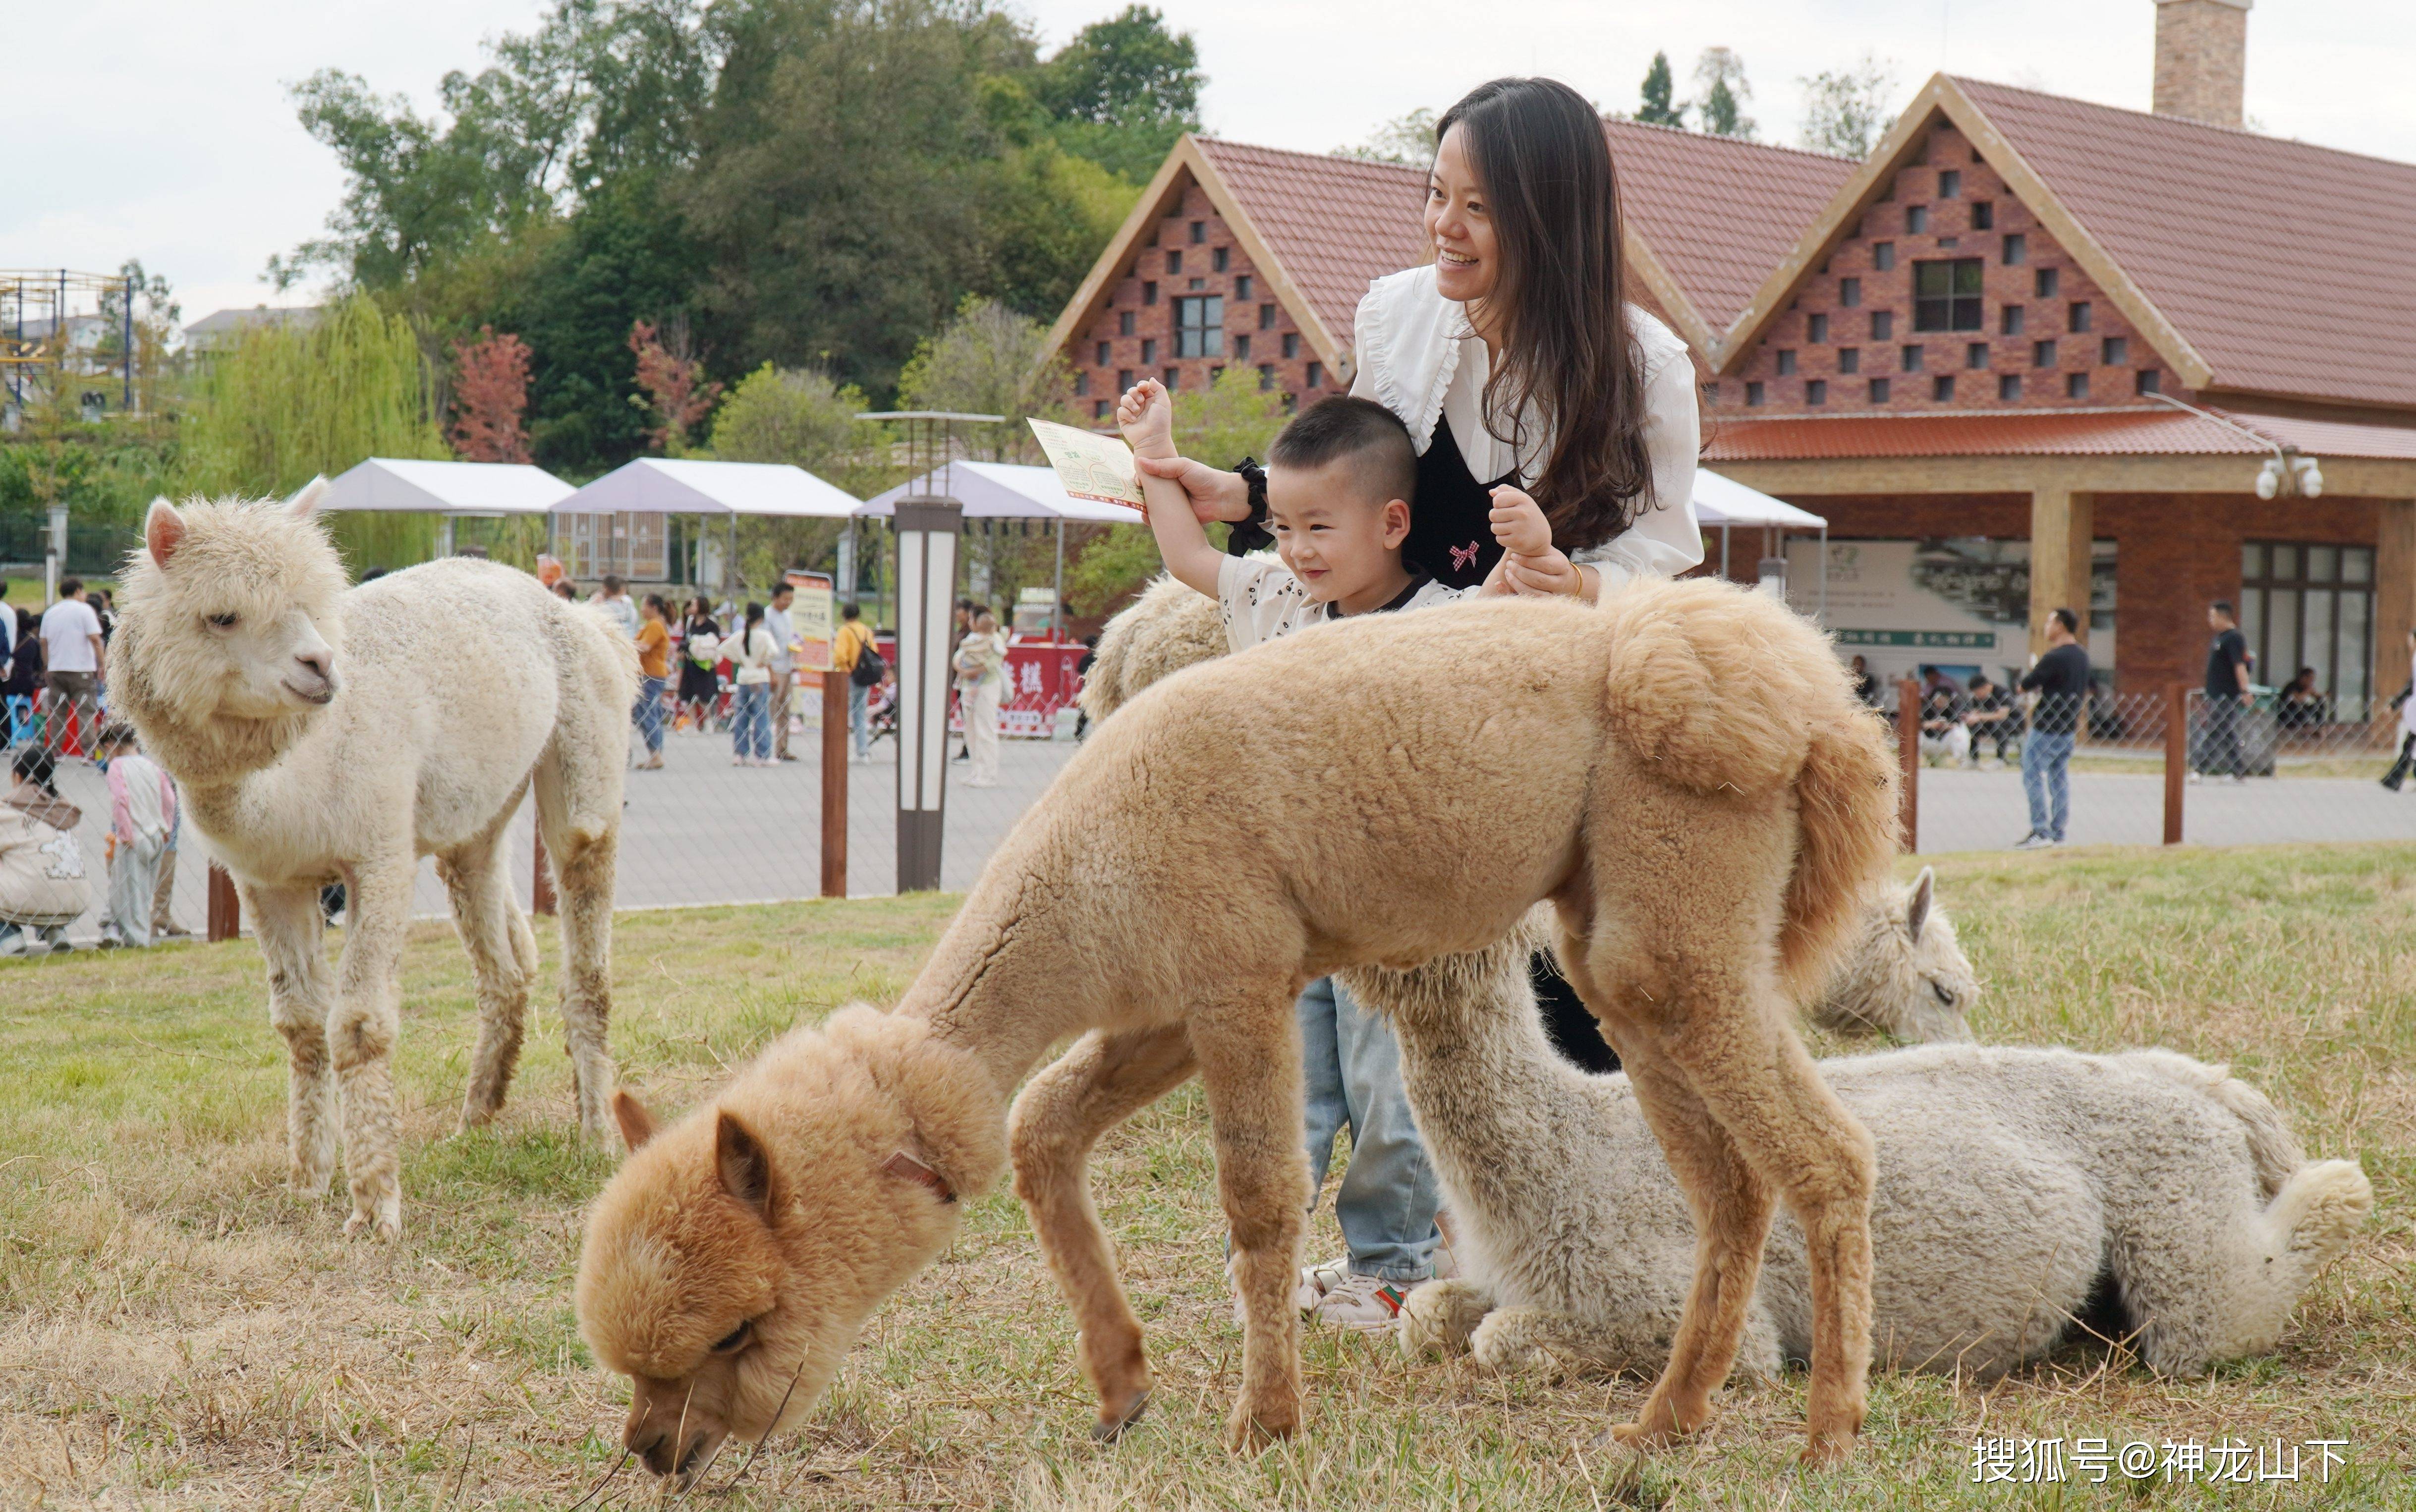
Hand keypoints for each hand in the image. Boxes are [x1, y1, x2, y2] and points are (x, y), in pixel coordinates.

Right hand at [1115, 378, 1175, 459]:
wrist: (1152, 439)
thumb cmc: (1160, 422)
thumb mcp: (1164, 402)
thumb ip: (1159, 388)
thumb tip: (1150, 379)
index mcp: (1150, 400)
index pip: (1142, 387)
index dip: (1141, 385)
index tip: (1143, 387)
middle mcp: (1140, 405)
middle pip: (1131, 390)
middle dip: (1134, 393)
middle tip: (1141, 401)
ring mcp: (1132, 412)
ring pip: (1124, 398)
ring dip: (1129, 402)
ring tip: (1137, 410)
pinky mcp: (1124, 420)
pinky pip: (1120, 410)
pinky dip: (1126, 413)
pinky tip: (1134, 420)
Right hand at [1132, 453, 1251, 524]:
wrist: (1223, 498)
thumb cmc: (1205, 478)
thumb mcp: (1183, 467)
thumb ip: (1163, 465)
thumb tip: (1140, 461)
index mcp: (1170, 475)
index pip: (1150, 475)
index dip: (1141, 477)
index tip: (1136, 480)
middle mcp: (1168, 490)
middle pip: (1148, 491)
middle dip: (1138, 493)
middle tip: (1132, 494)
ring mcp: (1171, 504)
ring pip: (1152, 506)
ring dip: (1142, 506)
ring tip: (1136, 506)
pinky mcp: (1175, 518)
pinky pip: (1160, 520)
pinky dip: (1151, 520)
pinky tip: (1145, 517)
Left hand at [1487, 486, 1551, 556]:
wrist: (1541, 535)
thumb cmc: (1526, 513)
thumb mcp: (1520, 498)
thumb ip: (1505, 490)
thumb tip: (1491, 492)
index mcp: (1523, 499)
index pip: (1497, 500)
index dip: (1498, 505)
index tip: (1506, 507)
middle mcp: (1523, 513)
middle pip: (1492, 515)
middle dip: (1496, 518)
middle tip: (1507, 519)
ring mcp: (1521, 528)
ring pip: (1494, 528)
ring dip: (1499, 529)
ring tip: (1510, 528)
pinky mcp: (1519, 541)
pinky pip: (1499, 539)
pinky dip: (1503, 539)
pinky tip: (1513, 536)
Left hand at [1501, 549, 1583, 597]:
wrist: (1555, 574)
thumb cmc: (1543, 558)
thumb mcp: (1541, 552)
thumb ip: (1529, 552)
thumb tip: (1514, 553)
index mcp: (1562, 565)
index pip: (1545, 565)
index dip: (1527, 561)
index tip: (1513, 556)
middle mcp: (1561, 581)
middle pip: (1539, 580)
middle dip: (1520, 572)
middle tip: (1509, 564)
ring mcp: (1554, 594)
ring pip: (1535, 593)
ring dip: (1517, 583)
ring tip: (1508, 573)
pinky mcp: (1544, 603)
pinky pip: (1530, 601)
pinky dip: (1516, 593)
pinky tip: (1507, 585)